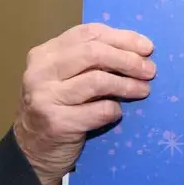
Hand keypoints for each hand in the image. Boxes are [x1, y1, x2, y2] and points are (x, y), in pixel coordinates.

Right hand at [13, 23, 155, 184]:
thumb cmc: (60, 108)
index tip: (147, 48)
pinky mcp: (56, 122)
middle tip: (150, 70)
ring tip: (144, 90)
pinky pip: (99, 110)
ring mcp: (45, 97)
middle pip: (94, 53)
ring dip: (128, 85)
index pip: (88, 34)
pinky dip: (115, 109)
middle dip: (128, 60)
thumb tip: (141, 51)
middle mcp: (41, 72)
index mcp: (45, 54)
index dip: (123, 38)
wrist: (33, 151)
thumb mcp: (69, 78)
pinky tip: (117, 112)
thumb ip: (93, 62)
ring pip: (98, 80)